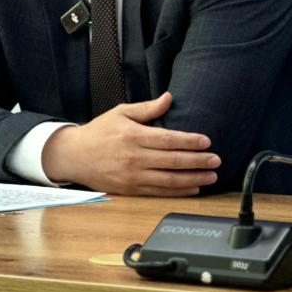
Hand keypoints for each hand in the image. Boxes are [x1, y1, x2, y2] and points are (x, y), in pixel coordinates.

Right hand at [42, 92, 218, 195]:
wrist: (74, 156)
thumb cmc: (99, 132)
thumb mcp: (121, 112)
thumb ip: (147, 108)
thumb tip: (169, 98)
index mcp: (134, 136)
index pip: (168, 139)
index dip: (190, 141)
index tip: (207, 142)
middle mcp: (135, 158)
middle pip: (173, 161)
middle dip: (198, 161)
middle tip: (216, 161)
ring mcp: (133, 176)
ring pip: (169, 180)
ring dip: (193, 179)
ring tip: (211, 177)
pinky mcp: (130, 189)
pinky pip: (159, 192)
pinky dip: (178, 191)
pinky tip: (193, 188)